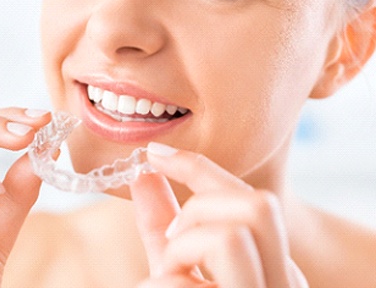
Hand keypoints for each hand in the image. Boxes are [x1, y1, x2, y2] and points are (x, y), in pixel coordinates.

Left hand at [130, 143, 307, 287]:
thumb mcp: (172, 265)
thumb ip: (162, 224)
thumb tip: (143, 173)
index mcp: (272, 264)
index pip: (251, 197)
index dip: (198, 166)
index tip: (155, 152)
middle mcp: (284, 283)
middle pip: (260, 204)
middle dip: (201, 207)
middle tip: (173, 242)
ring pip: (231, 237)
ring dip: (181, 250)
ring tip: (167, 277)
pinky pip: (190, 283)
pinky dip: (162, 283)